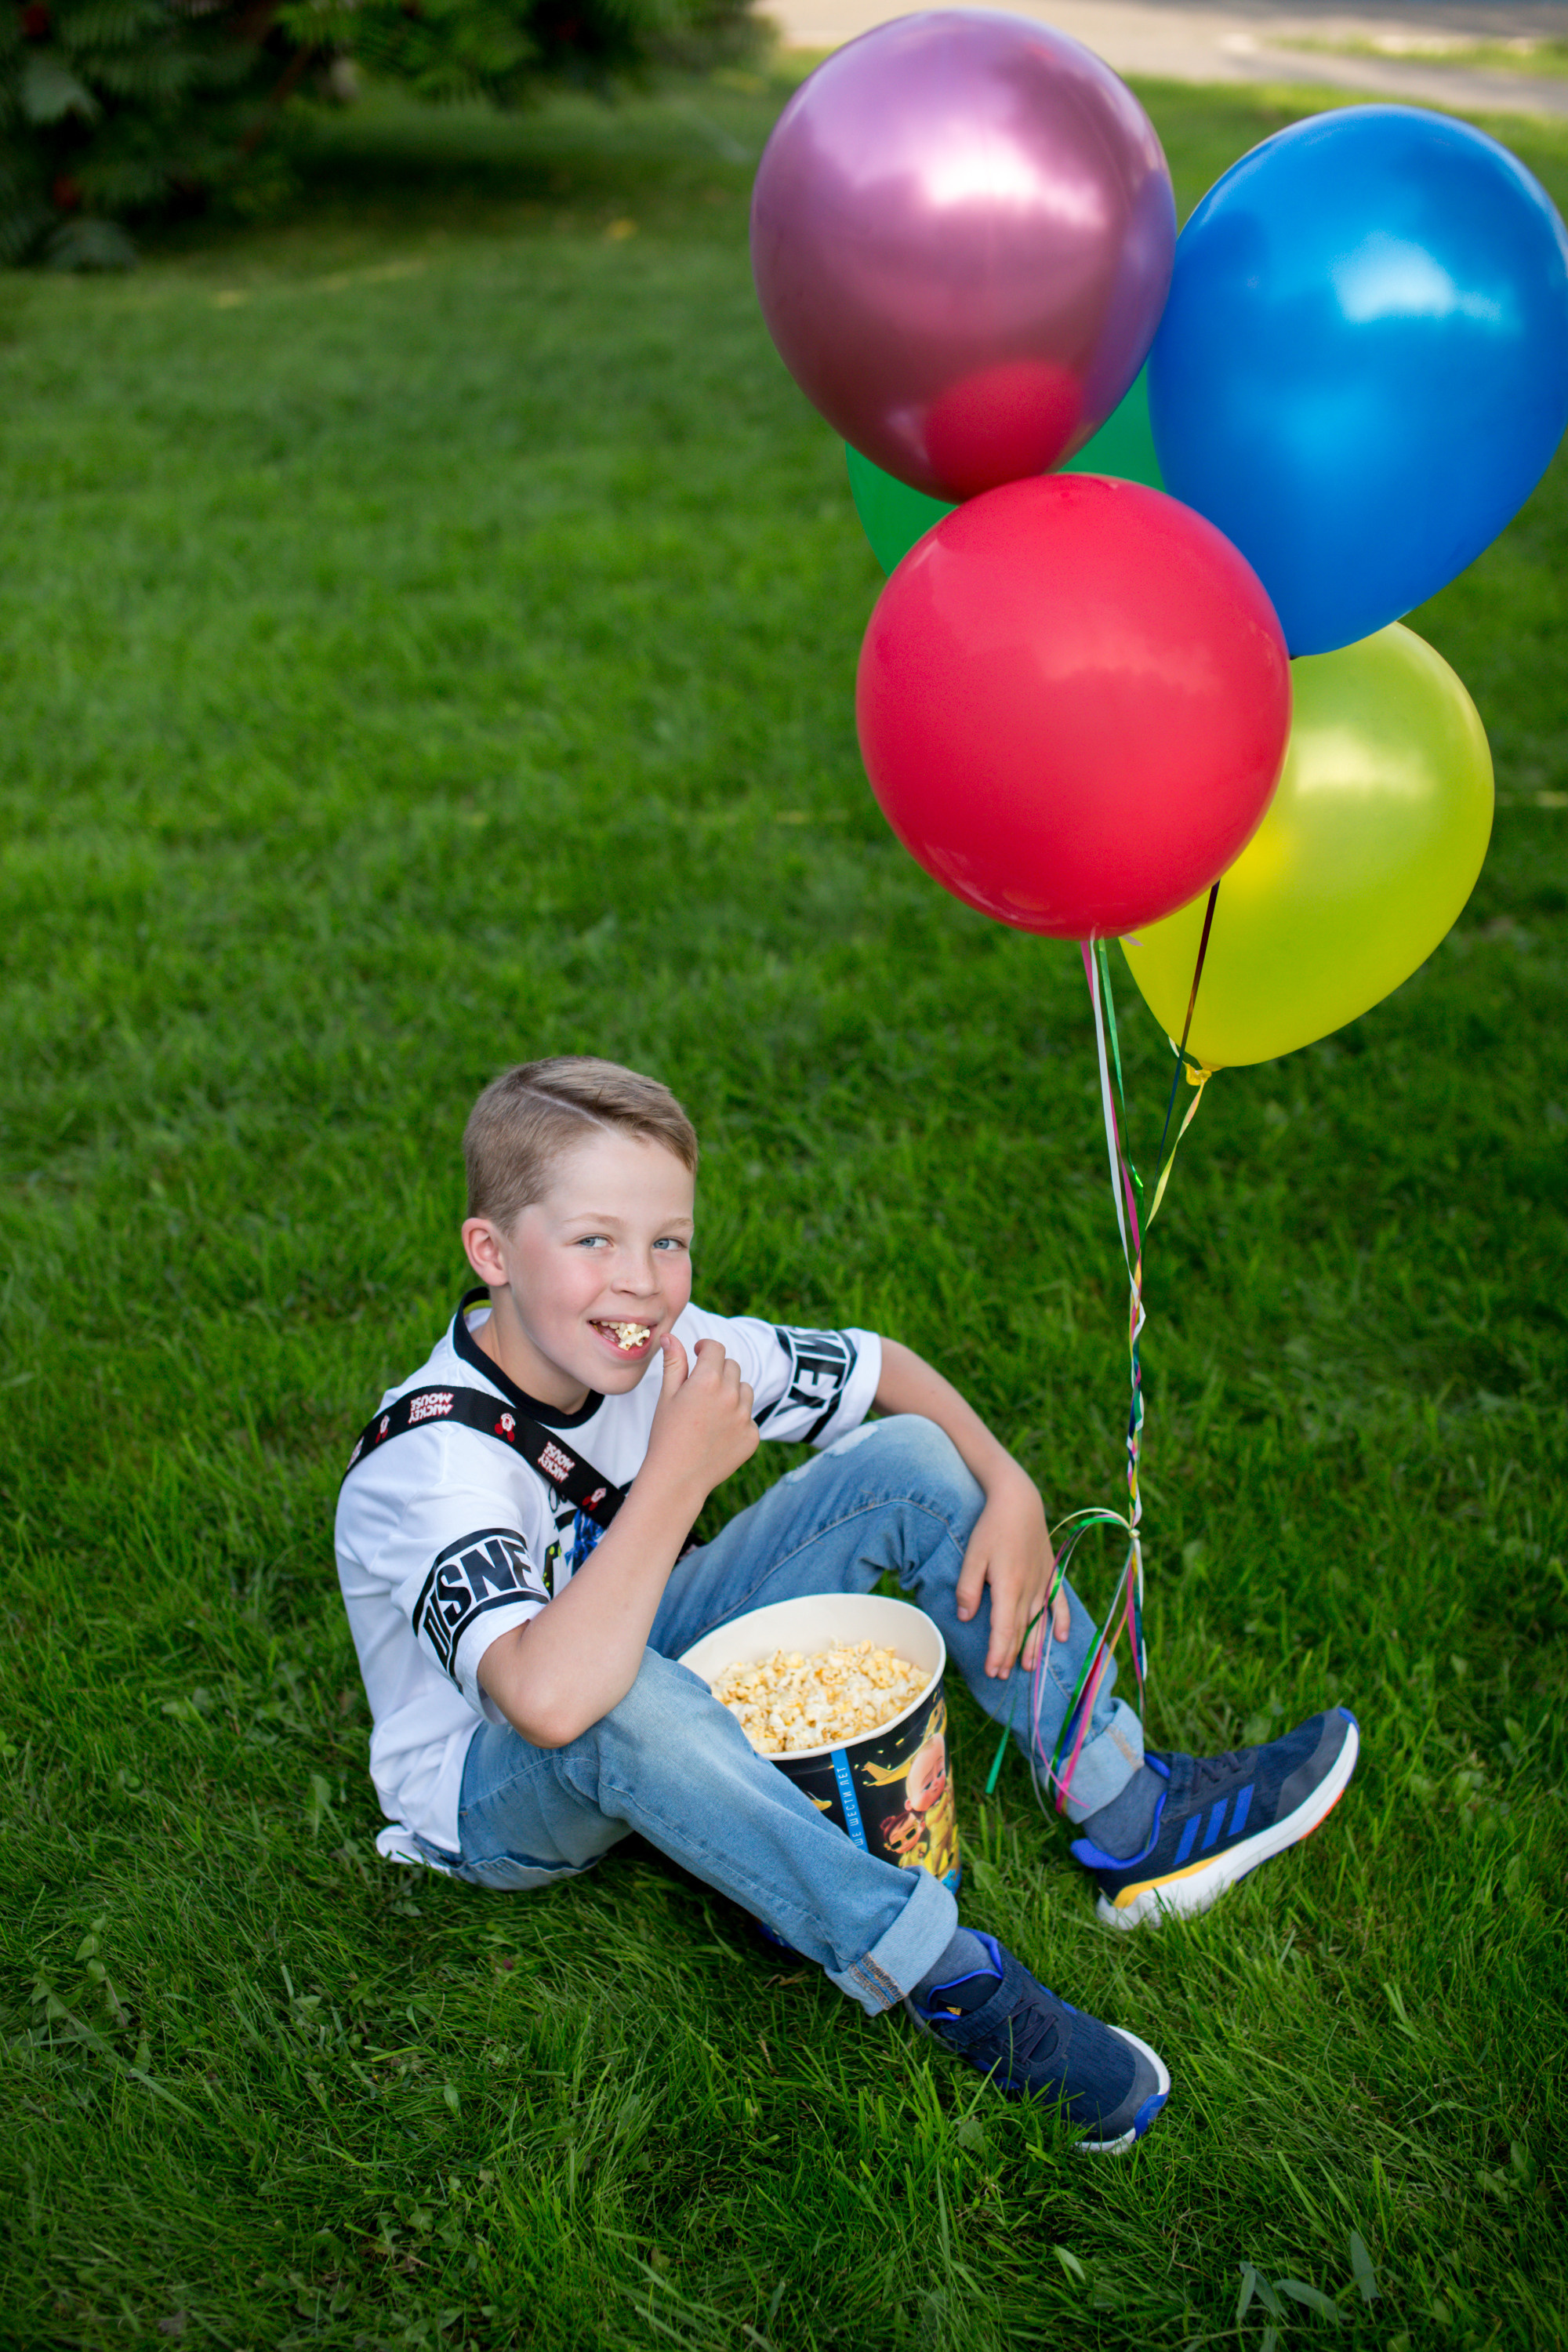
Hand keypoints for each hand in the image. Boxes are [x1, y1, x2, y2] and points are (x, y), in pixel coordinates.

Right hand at [644, 1335, 757, 1503]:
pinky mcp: (753, 1436)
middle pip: (732, 1366)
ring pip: (745, 1390)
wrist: (677, 1478)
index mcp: (707, 1380)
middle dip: (718, 1371)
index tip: (699, 1353)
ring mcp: (745, 1417)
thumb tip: (670, 1336)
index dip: (705, 1348)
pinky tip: (718, 1434)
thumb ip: (674, 1363)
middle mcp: (731, 1395)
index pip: (716, 1348)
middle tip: (700, 1391)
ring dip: (732, 1393)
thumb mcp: (666, 1396)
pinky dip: (737, 1420)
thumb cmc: (666, 1435)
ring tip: (709, 1413)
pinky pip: (749, 1417)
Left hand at [954, 1468, 1068, 1678]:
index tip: (991, 1671)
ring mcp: (1043, 1582)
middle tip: (1001, 1676)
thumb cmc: (991, 1527)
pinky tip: (1062, 1637)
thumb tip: (966, 1618)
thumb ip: (968, 1589)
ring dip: (1034, 1646)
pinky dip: (1062, 1620)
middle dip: (1011, 1655)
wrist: (1019, 1501)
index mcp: (1009, 1586)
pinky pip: (1059, 1602)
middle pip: (1021, 1630)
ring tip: (1028, 1668)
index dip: (998, 1653)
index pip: (1004, 1629)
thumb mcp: (972, 1556)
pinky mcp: (1050, 1573)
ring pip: (1039, 1622)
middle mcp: (1029, 1589)